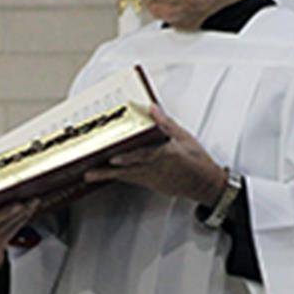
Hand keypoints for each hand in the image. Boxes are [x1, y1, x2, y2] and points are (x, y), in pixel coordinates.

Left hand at [84, 105, 227, 205]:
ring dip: (108, 176)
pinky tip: (104, 175)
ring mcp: (153, 179)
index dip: (130, 158)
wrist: (204, 184)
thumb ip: (166, 124)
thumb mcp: (185, 138)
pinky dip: (117, 177)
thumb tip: (152, 108)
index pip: (146, 156)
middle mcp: (157, 169)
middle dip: (108, 171)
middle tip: (90, 171)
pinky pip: (131, 180)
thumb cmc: (197, 160)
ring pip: (127, 177)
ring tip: (89, 175)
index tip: (114, 158)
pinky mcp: (151, 184)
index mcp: (168, 155)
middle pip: (129, 170)